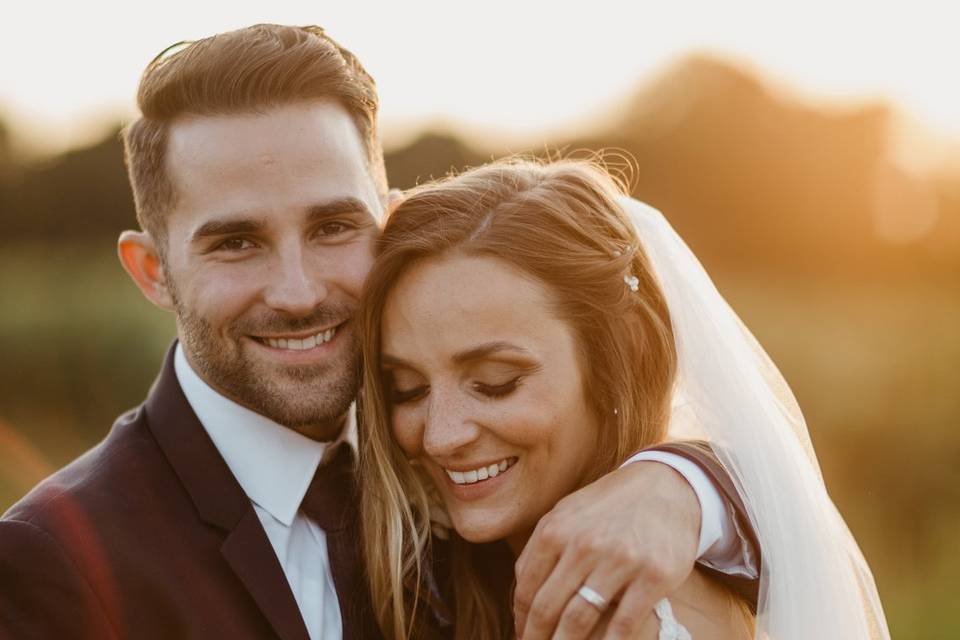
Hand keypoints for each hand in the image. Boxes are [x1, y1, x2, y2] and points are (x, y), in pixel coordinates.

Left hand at [512, 461, 700, 639]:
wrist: (666, 486)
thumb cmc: (609, 505)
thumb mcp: (566, 512)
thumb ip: (540, 548)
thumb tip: (521, 594)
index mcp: (556, 531)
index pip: (527, 589)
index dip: (522, 622)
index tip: (523, 638)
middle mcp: (584, 545)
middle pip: (548, 608)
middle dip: (538, 639)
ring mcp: (620, 561)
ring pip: (580, 619)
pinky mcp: (654, 576)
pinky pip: (624, 623)